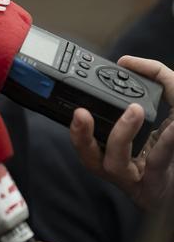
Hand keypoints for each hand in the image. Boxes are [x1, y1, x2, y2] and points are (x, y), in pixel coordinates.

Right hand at [70, 56, 173, 212]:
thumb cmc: (169, 151)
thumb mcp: (165, 112)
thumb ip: (155, 80)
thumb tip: (128, 62)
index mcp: (110, 150)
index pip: (84, 138)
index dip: (77, 125)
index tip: (79, 107)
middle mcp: (117, 166)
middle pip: (87, 156)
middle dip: (80, 135)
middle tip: (80, 113)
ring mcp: (136, 176)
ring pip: (116, 161)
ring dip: (121, 133)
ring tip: (135, 109)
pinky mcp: (157, 180)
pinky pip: (159, 160)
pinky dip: (166, 141)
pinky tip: (172, 127)